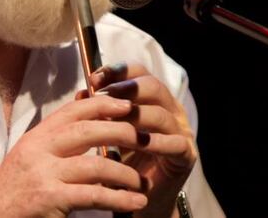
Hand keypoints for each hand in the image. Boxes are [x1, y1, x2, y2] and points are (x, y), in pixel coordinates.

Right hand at [0, 94, 150, 217]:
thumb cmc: (12, 193)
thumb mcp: (29, 158)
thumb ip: (55, 141)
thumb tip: (86, 118)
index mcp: (36, 137)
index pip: (73, 110)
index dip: (103, 104)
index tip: (128, 104)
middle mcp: (38, 150)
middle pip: (87, 129)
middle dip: (122, 131)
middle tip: (145, 137)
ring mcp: (43, 174)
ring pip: (95, 165)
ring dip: (126, 174)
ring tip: (143, 183)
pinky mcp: (49, 199)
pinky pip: (93, 195)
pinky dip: (119, 198)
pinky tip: (135, 202)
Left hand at [84, 62, 197, 217]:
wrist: (137, 196)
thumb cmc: (123, 159)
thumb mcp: (108, 131)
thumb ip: (98, 111)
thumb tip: (81, 94)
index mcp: (152, 98)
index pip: (139, 72)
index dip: (117, 71)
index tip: (93, 79)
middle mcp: (170, 109)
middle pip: (153, 87)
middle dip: (125, 89)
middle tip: (102, 96)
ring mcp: (180, 131)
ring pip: (161, 114)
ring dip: (136, 116)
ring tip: (114, 120)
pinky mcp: (186, 155)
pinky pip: (174, 143)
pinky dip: (156, 142)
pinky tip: (139, 143)